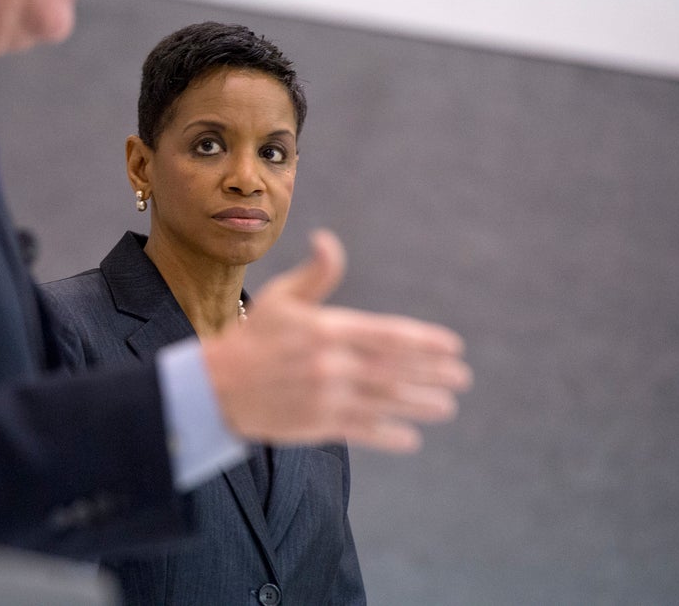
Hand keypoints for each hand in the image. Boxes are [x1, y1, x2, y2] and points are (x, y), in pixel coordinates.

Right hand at [202, 233, 471, 452]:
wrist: (216, 386)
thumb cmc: (252, 337)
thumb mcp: (281, 298)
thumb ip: (315, 275)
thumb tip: (328, 240)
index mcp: (327, 329)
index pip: (388, 334)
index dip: (425, 341)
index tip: (453, 346)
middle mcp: (331, 364)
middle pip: (395, 369)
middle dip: (432, 373)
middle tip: (461, 377)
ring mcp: (326, 396)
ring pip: (385, 401)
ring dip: (419, 404)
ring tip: (446, 406)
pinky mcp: (317, 424)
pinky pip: (363, 430)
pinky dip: (389, 434)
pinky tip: (411, 437)